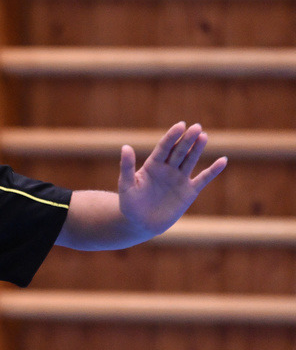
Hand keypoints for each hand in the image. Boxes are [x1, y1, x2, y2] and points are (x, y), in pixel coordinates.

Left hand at [119, 122, 227, 236]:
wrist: (140, 223)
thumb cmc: (130, 204)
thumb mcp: (126, 185)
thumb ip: (127, 167)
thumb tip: (126, 147)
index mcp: (152, 165)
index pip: (164, 147)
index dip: (172, 136)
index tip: (180, 125)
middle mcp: (167, 169)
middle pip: (179, 151)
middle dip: (187, 139)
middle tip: (196, 127)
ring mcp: (179, 179)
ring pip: (190, 160)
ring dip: (197, 149)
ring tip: (204, 136)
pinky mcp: (189, 192)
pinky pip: (203, 179)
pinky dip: (213, 171)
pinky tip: (222, 161)